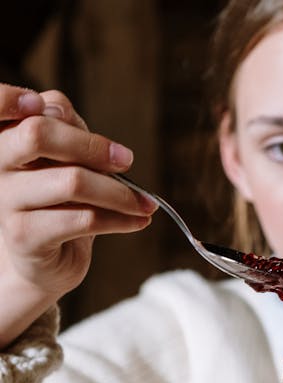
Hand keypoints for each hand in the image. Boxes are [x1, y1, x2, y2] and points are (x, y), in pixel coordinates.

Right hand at [0, 84, 156, 345]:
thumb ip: (63, 128)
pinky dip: (120, 220)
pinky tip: (138, 221)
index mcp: (2, 139)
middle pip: (38, 135)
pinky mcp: (25, 236)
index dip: (14, 97)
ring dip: (120, 193)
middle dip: (92, 145)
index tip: (50, 107)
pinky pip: (83, 219)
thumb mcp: (62, 160)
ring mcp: (7, 202)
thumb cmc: (57, 204)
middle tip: (127, 160)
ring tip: (145, 203)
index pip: (0, 105)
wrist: (44, 264)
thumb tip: (63, 109)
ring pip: (71, 181)